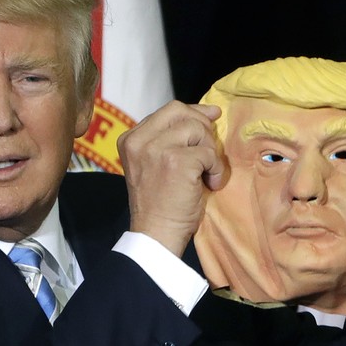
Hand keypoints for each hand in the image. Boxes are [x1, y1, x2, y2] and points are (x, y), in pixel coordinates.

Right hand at [117, 101, 224, 256]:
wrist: (156, 234)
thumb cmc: (160, 204)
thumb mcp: (154, 163)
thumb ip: (169, 139)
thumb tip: (209, 113)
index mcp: (130, 139)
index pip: (167, 111)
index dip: (192, 114)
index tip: (210, 120)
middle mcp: (139, 140)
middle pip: (180, 111)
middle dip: (202, 127)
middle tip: (208, 152)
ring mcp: (156, 149)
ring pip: (197, 129)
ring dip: (209, 151)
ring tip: (206, 173)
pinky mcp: (176, 161)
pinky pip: (208, 152)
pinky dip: (215, 169)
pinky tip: (209, 184)